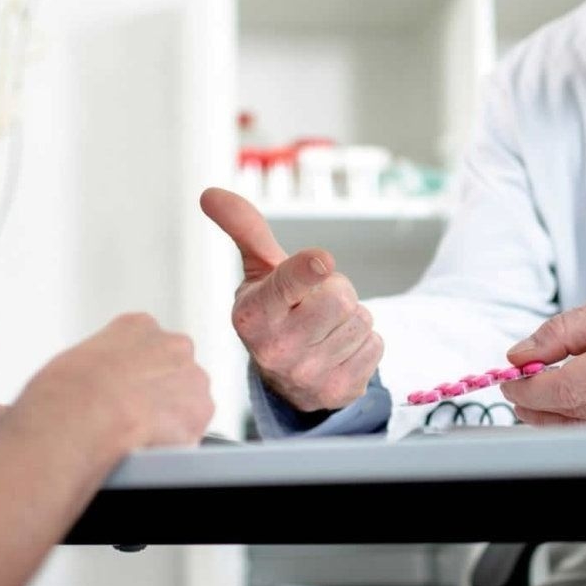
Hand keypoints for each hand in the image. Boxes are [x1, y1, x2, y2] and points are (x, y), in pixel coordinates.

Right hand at [18, 313, 212, 448]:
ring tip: (139, 439)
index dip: (137, 375)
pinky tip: (150, 452)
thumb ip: (99, 368)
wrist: (76, 423)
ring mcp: (192, 380)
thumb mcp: (72, 364)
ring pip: (190, 403)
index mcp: (139, 327)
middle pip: (177, 372)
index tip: (124, 393)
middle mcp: (174, 347)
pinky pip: (192, 433)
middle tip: (134, 418)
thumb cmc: (62, 397)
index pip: (150, 347)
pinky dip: (177, 445)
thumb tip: (95, 391)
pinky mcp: (200, 416)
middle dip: (161, 395)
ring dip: (172, 420)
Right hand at [200, 188, 382, 411]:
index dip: (307, 270)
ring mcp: (307, 375)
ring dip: (351, 318)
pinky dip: (364, 343)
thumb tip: (209, 193)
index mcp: (252, 315)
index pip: (286, 285)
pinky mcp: (338, 392)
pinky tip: (338, 349)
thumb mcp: (258, 269)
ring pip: (361, 321)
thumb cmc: (274, 309)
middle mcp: (275, 349)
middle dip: (336, 291)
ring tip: (325, 328)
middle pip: (341, 297)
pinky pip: (376, 346)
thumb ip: (244, 228)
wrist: (284, 375)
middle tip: (316, 303)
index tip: (323, 260)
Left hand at [500, 283, 585, 424]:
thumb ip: (564, 331)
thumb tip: (523, 353)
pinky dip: (585, 423)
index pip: (565, 388)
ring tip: (546, 394)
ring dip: (556, 417)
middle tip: (523, 386)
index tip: (513, 379)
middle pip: (572, 415)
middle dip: (537, 403)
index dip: (529, 388)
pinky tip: (577, 405)